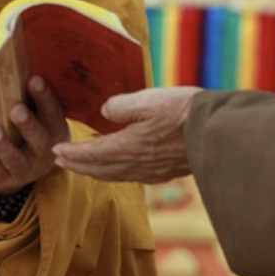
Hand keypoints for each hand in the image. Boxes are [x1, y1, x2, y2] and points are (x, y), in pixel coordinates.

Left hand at [0, 75, 69, 193]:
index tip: (34, 79)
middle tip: (16, 109)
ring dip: (1, 143)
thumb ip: (31, 98)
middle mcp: (45, 153)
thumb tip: (15, 58)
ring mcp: (25, 169)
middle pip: (38, 140)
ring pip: (14, 158)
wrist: (22, 168)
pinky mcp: (4, 179)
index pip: (53, 114)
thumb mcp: (37, 116)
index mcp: (56, 132)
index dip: (45, 97)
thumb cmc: (28, 131)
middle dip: (27, 124)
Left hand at [51, 86, 200, 182]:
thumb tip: (105, 112)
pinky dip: (114, 172)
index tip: (55, 150)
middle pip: (99, 169)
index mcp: (128, 147)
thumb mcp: (147, 99)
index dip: (72, 152)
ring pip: (114, 175)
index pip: (92, 153)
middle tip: (60, 160)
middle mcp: (136, 165)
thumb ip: (121, 105)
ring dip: (94, 171)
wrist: (218, 132)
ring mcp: (151, 172)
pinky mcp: (165, 172)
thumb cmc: (183, 111)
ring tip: (82, 165)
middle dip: (78, 165)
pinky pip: (130, 176)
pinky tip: (117, 167)